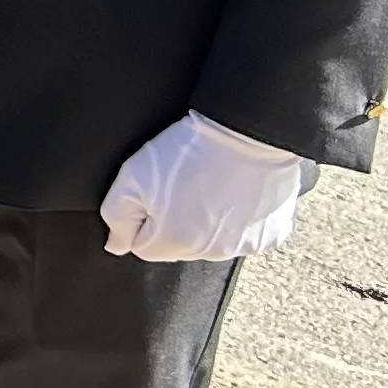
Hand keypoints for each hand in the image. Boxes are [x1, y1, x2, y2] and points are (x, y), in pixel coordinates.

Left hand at [101, 111, 318, 262]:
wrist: (247, 133)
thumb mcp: (132, 177)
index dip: (143, 216)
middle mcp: (210, 253)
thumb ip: (116, 216)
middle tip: (183, 185)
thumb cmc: (188, 152)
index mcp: (173, 242)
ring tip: (211, 186)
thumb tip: (116, 246)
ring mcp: (244, 246)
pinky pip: (247, 234)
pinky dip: (241, 219)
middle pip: (179, 246)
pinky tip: (237, 193)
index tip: (154, 191)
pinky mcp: (271, 234)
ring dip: (207, 222)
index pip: (143, 245)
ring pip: (212, 242)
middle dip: (174, 221)